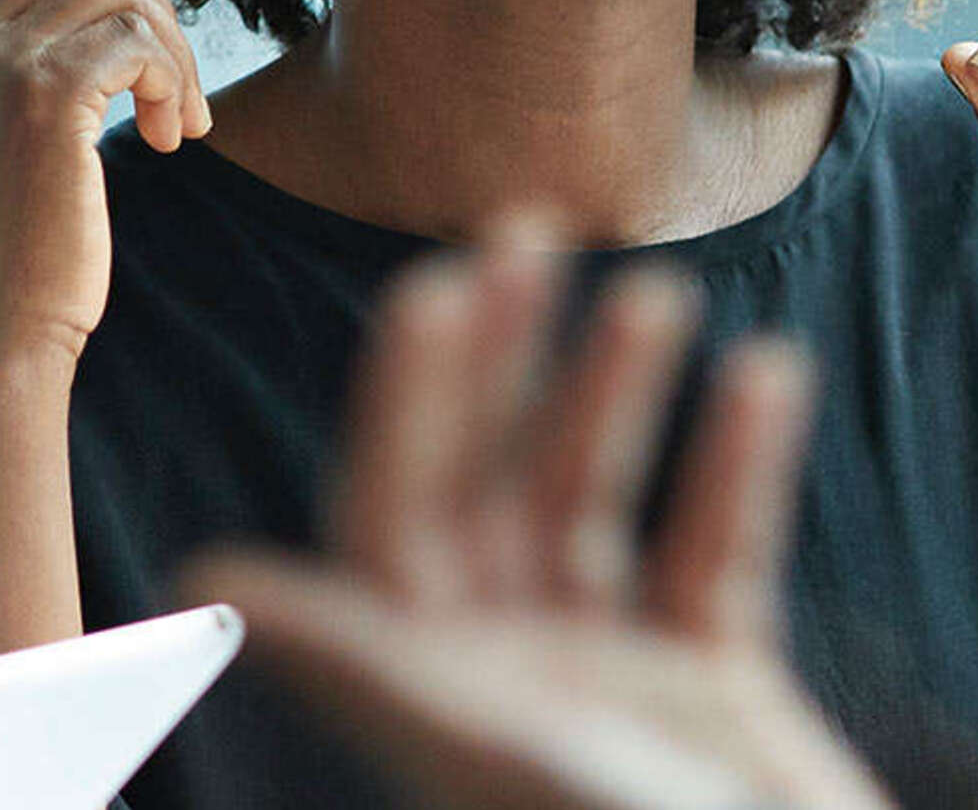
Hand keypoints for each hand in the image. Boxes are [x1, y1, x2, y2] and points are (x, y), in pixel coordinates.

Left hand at [183, 222, 892, 809]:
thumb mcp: (487, 747)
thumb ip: (361, 657)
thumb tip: (209, 574)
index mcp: (439, 689)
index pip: (395, 510)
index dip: (406, 397)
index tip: (437, 282)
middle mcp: (512, 676)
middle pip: (488, 486)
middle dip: (506, 360)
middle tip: (528, 230)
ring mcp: (613, 683)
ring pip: (594, 504)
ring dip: (620, 394)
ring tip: (653, 288)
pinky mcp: (715, 693)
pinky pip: (716, 551)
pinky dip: (741, 464)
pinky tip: (769, 370)